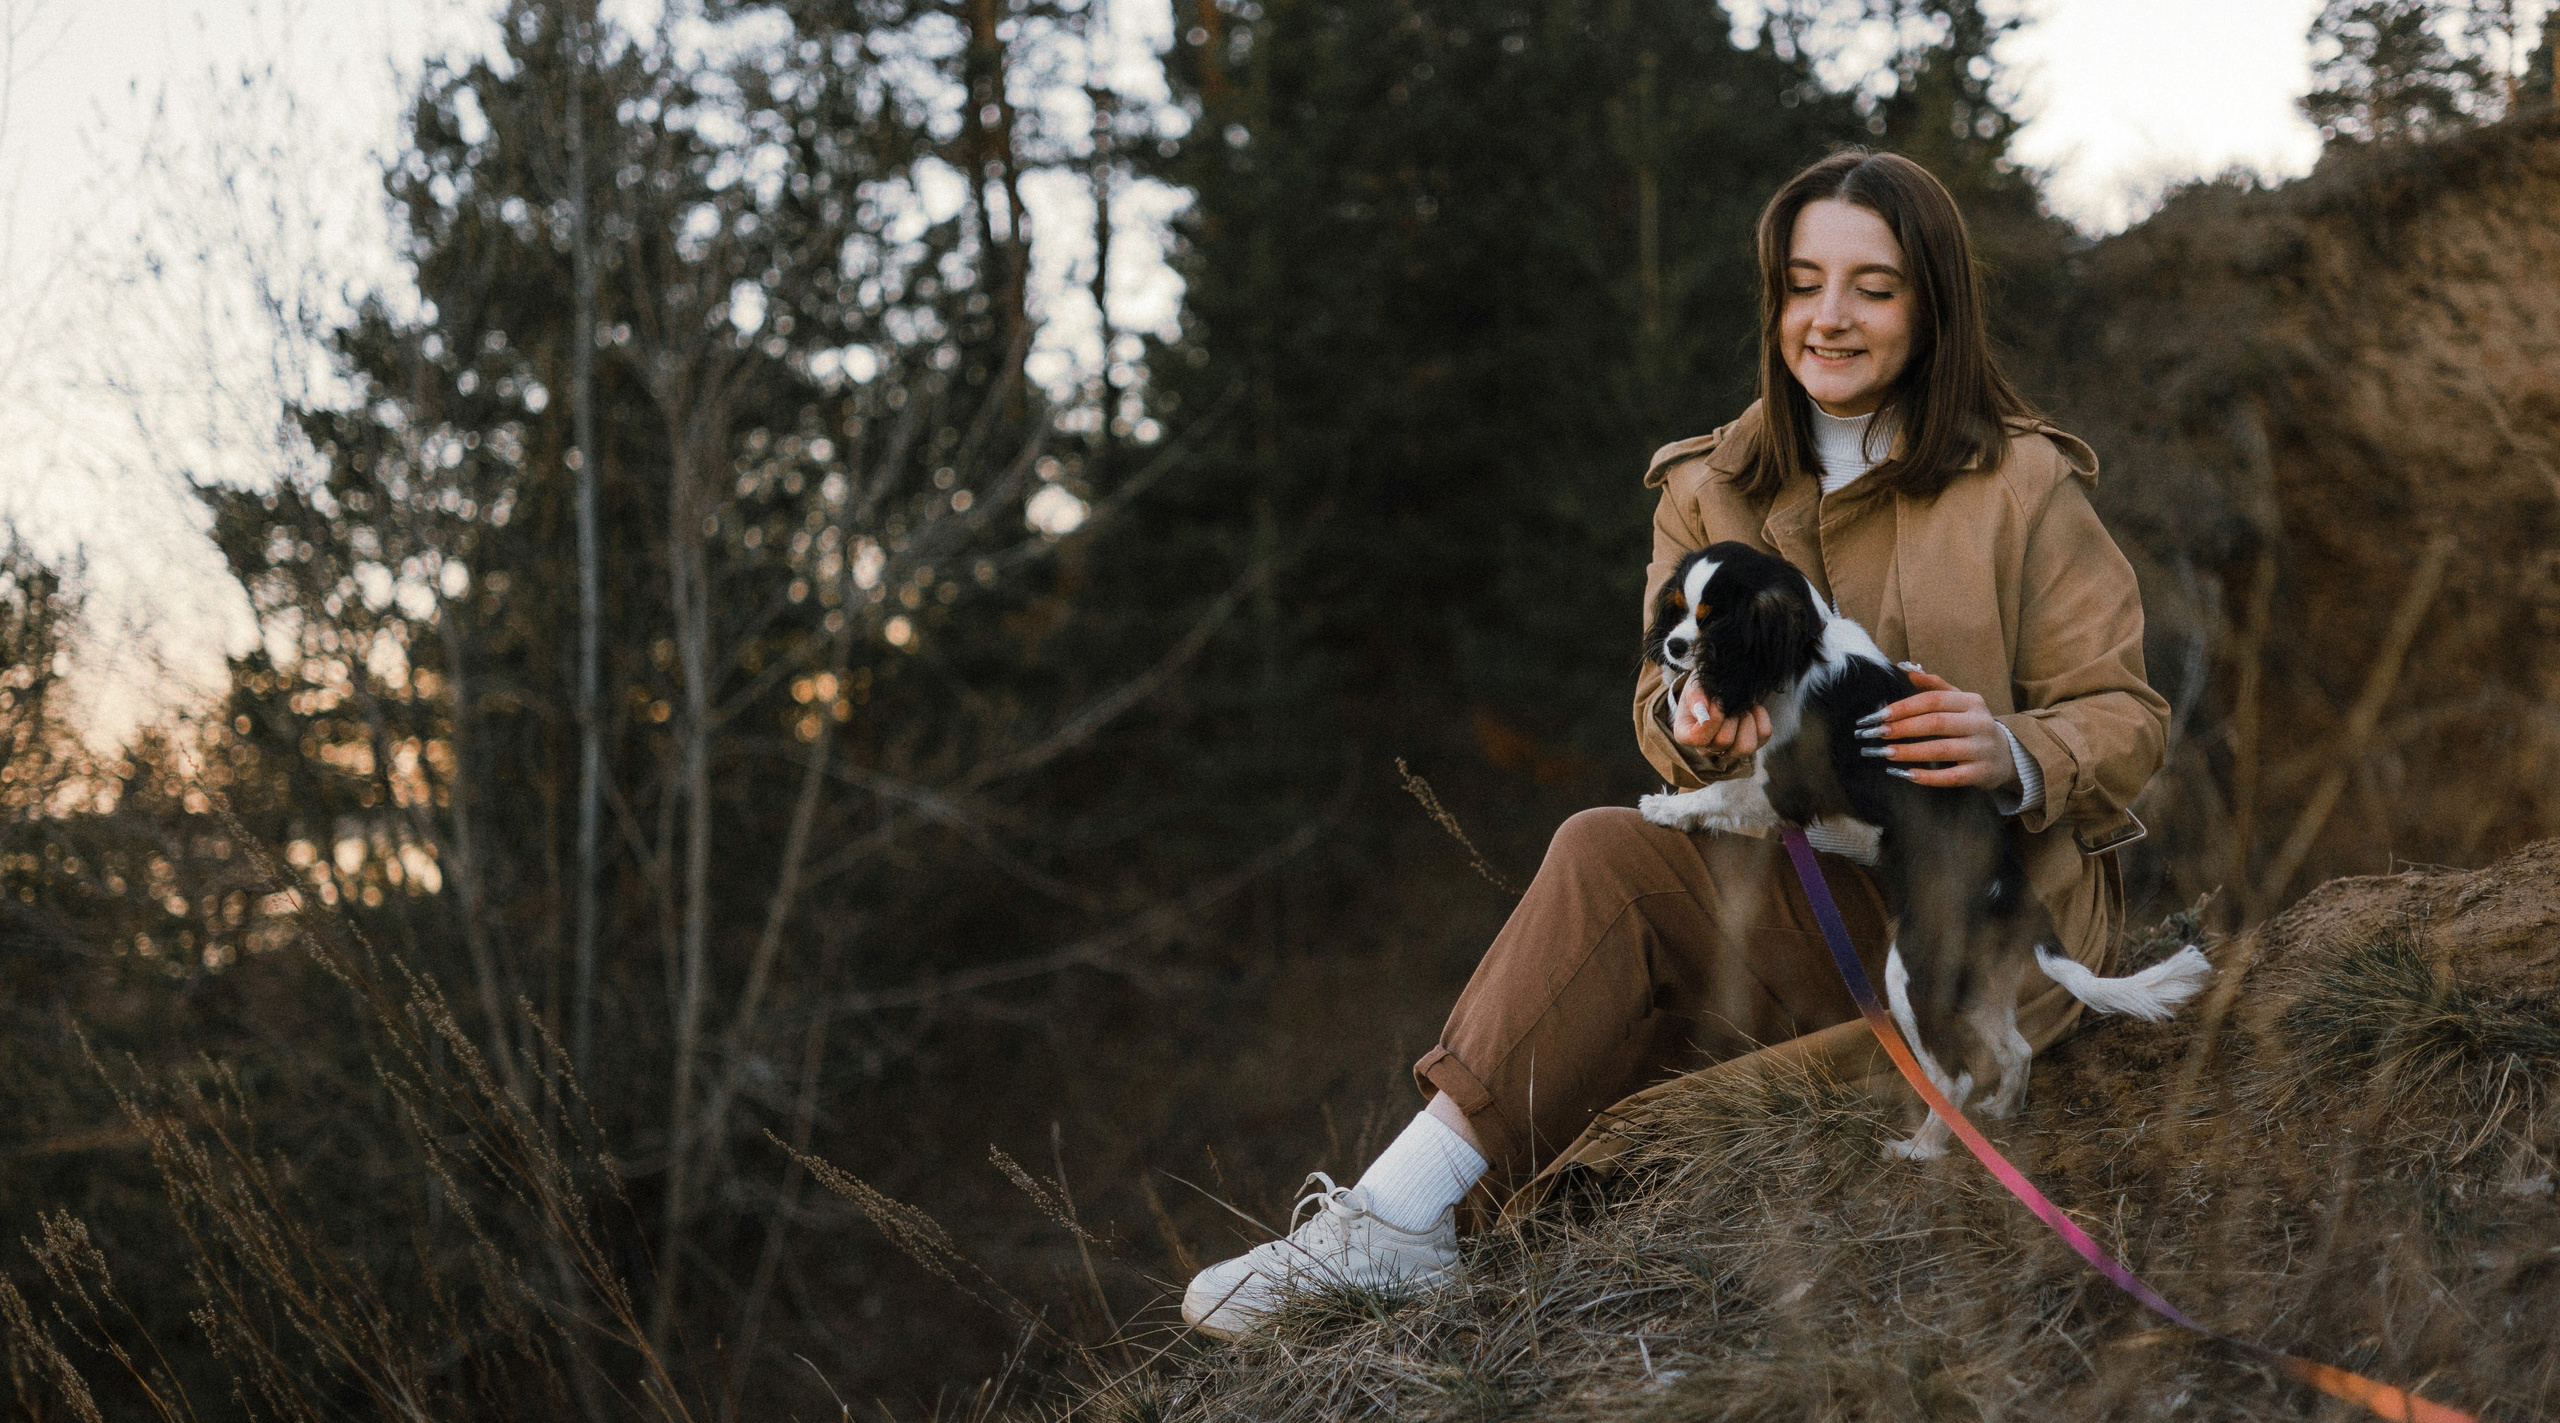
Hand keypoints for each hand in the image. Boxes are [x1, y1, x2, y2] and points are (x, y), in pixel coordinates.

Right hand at [1670, 677, 1772, 756]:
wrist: (1719, 687)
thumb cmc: (1703, 688)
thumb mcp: (1695, 685)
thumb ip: (1696, 695)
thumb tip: (1703, 708)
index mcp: (1687, 735)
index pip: (1699, 739)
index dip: (1711, 720)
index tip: (1716, 700)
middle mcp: (1708, 748)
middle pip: (1724, 741)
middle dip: (1731, 716)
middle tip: (1729, 700)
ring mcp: (1731, 750)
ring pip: (1746, 747)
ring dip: (1747, 721)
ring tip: (1741, 707)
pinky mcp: (1751, 743)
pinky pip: (1763, 736)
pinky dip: (1761, 717)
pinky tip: (1752, 707)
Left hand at [1857, 666, 2019, 791]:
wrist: (2005, 755)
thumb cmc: (1972, 725)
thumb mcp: (1960, 702)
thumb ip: (1936, 687)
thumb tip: (1911, 673)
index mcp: (1971, 702)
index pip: (1933, 700)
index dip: (1904, 707)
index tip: (1879, 715)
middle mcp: (1979, 723)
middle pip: (1935, 723)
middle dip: (1902, 728)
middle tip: (1877, 734)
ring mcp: (1982, 749)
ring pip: (1941, 750)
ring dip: (1909, 752)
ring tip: (1885, 753)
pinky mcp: (1981, 773)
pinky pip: (1950, 777)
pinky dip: (1927, 777)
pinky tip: (1905, 774)